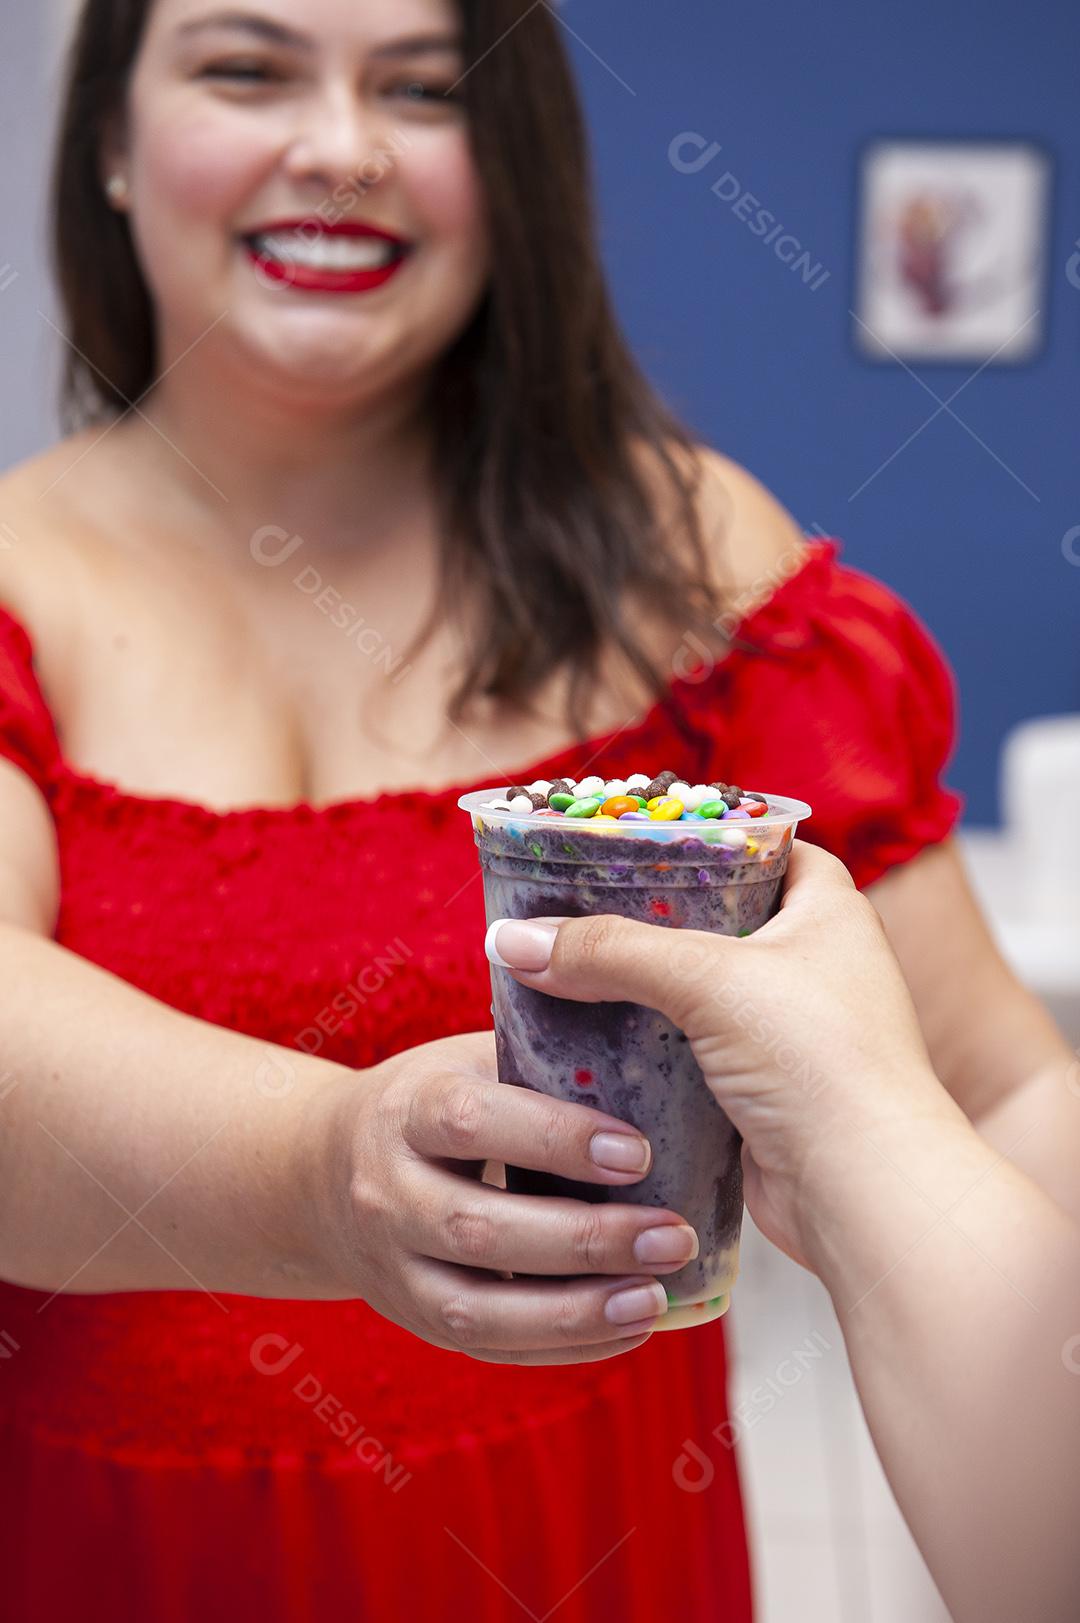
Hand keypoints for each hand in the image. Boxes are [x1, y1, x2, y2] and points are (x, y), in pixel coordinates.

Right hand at [314, 1032, 699, 1362]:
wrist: (324, 1172)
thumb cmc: (433, 1100)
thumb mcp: (467, 1060)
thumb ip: (541, 1058)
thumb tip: (649, 1034)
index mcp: (407, 1110)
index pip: (473, 1123)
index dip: (555, 1138)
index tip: (637, 1151)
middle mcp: (389, 1193)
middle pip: (480, 1229)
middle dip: (584, 1239)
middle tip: (669, 1236)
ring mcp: (394, 1267)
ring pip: (479, 1309)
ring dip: (576, 1312)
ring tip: (654, 1296)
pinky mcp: (415, 1319)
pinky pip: (489, 1348)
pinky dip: (563, 1346)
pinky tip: (629, 1327)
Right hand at [483, 842, 950, 1270]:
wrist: (865, 1195)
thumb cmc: (819, 1064)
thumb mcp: (707, 981)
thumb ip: (610, 951)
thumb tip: (515, 940)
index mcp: (829, 911)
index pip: (764, 846)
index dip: (704, 838)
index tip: (633, 840)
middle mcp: (816, 964)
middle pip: (717, 919)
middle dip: (649, 918)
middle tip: (578, 906)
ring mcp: (790, 1032)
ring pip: (699, 993)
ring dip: (642, 990)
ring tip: (568, 970)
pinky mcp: (762, 1092)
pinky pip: (692, 1054)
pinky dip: (648, 1049)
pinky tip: (591, 1045)